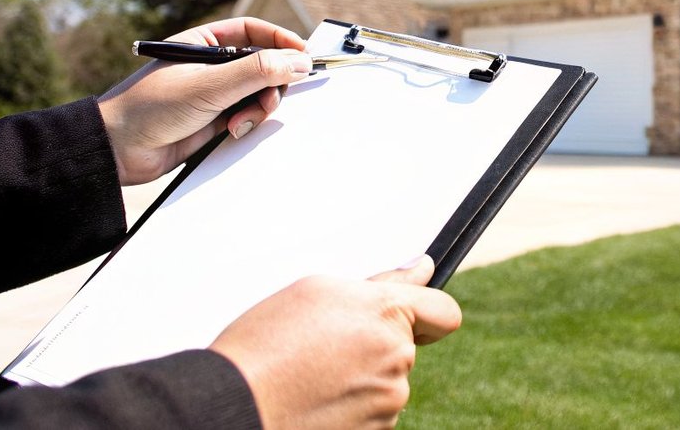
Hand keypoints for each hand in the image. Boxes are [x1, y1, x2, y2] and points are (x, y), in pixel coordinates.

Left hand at [97, 16, 311, 184]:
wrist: (118, 151)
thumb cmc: (149, 107)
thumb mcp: (209, 84)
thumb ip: (257, 71)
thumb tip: (299, 61)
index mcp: (203, 44)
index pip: (253, 32)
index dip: (281, 41)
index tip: (304, 55)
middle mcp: (210, 67)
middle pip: (262, 65)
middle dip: (272, 82)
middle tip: (272, 96)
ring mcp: (213, 95)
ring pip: (257, 94)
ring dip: (258, 107)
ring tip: (242, 120)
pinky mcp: (214, 122)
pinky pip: (246, 117)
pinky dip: (247, 124)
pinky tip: (232, 131)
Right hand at [211, 255, 462, 428]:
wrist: (235, 405)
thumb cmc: (266, 345)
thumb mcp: (318, 290)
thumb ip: (383, 282)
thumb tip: (423, 269)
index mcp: (387, 315)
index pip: (444, 312)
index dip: (428, 312)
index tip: (417, 316)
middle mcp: (396, 359)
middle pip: (404, 347)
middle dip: (374, 343)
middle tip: (324, 344)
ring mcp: (387, 401)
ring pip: (386, 380)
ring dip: (359, 375)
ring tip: (310, 371)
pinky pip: (371, 410)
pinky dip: (350, 405)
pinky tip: (315, 397)